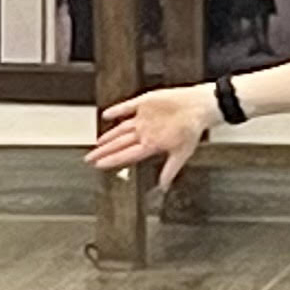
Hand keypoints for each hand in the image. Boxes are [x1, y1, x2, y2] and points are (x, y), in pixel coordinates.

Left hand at [87, 85, 213, 183]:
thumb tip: (164, 186)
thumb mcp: (182, 153)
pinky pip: (127, 108)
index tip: (98, 165)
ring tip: (97, 143)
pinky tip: (106, 115)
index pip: (126, 155)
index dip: (111, 160)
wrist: (199, 107)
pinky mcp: (145, 103)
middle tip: (89, 158)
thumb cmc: (193, 129)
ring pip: (121, 129)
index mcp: (151, 144)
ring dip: (108, 136)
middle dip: (104, 151)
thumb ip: (170, 169)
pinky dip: (116, 111)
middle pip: (119, 144)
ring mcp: (143, 118)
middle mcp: (145, 132)